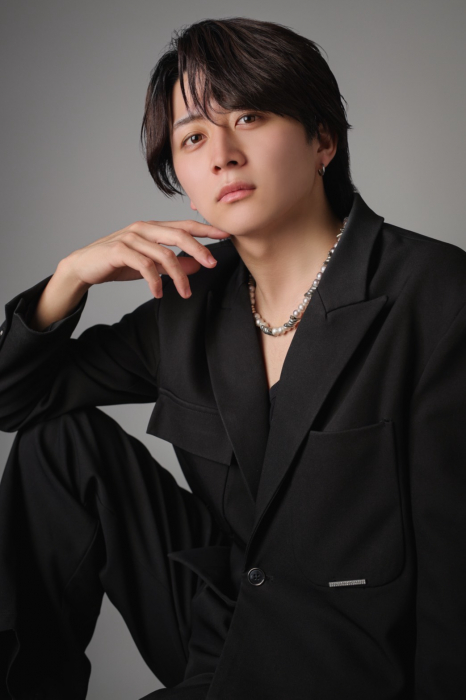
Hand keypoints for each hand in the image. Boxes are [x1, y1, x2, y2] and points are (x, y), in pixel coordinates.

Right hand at [62, 219, 230, 298]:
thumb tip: (198, 266)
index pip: (185, 225)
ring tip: (185, 293)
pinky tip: (160, 293)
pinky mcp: (119, 250)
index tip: (226, 235)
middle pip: (179, 234)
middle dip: (199, 249)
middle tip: (212, 264)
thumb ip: (173, 264)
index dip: (206, 229)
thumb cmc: (117, 264)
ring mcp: (131, 237)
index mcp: (153, 228)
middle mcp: (144, 228)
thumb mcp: (151, 265)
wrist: (84, 267)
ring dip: (178, 276)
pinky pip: (145, 265)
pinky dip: (155, 281)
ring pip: (164, 254)